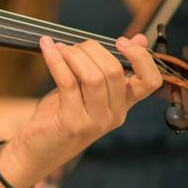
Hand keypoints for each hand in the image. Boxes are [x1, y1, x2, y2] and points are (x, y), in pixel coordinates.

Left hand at [0, 35, 161, 187]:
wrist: (37, 150)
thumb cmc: (60, 116)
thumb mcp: (86, 89)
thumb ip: (106, 67)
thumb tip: (137, 38)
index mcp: (123, 105)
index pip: (150, 81)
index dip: (141, 57)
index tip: (122, 41)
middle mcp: (115, 114)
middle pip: (114, 71)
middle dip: (91, 49)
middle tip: (72, 46)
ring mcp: (95, 122)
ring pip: (93, 76)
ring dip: (73, 55)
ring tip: (58, 49)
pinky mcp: (72, 123)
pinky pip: (67, 82)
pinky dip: (56, 60)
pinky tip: (47, 48)